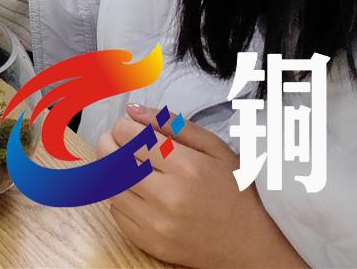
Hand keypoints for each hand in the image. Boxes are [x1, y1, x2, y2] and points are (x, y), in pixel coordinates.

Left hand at [98, 105, 307, 268]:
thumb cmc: (236, 192)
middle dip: (108, 143)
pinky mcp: (150, 243)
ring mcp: (157, 223)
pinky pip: (116, 213)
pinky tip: (135, 192)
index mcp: (188, 168)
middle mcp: (169, 196)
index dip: (122, 127)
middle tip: (114, 140)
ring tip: (125, 164)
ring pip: (110, 186)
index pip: (131, 137)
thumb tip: (133, 111)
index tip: (127, 127)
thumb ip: (173, 125)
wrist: (249, 245)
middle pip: (112, 160)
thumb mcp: (216, 149)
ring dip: (111, 170)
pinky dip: (120, 198)